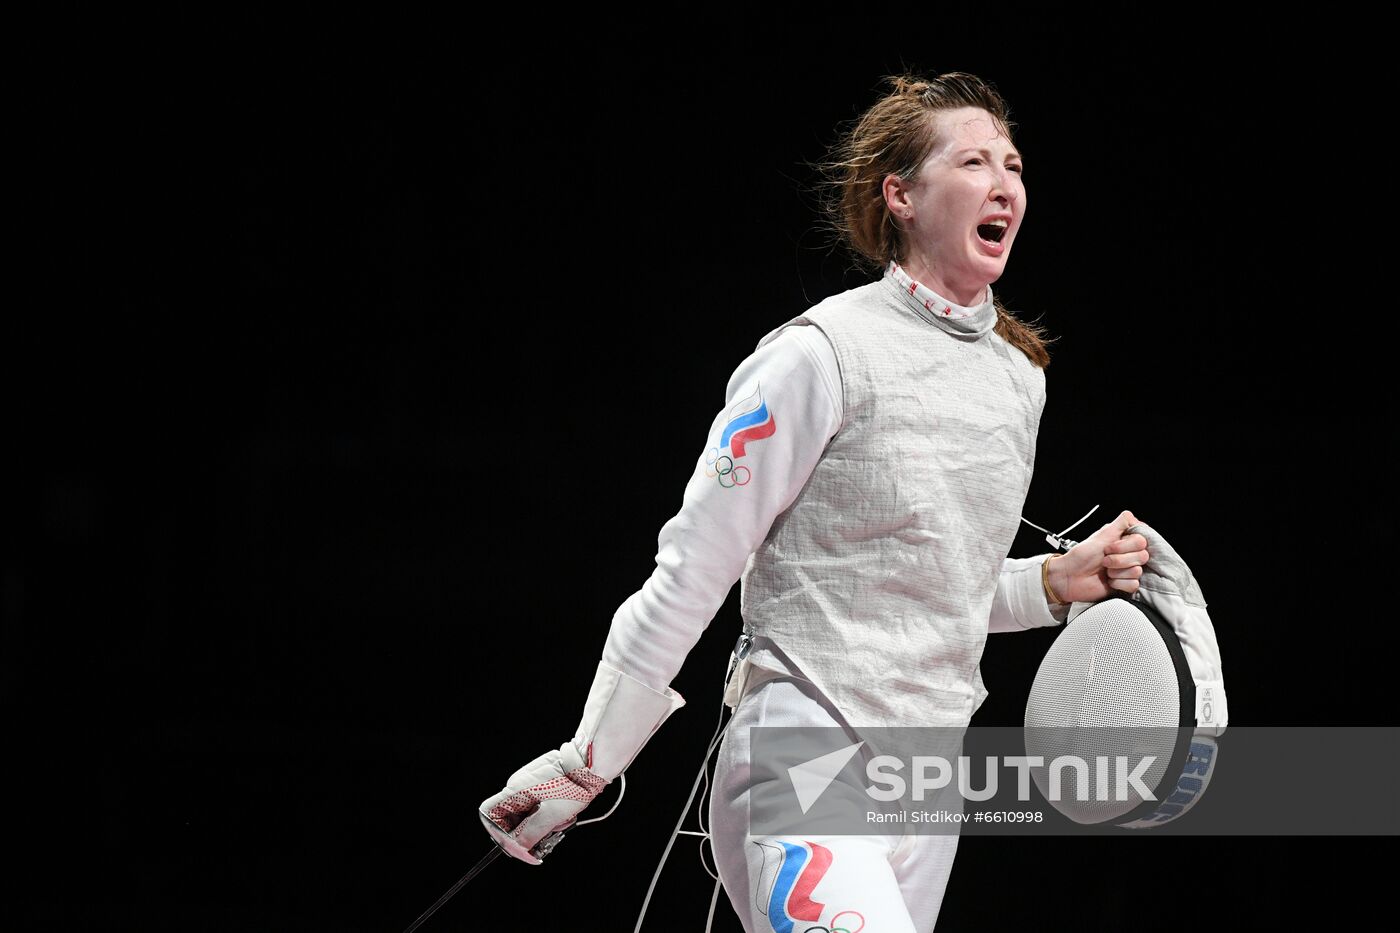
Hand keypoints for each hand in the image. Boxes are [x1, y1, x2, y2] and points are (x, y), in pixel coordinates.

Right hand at [478, 740, 607, 864]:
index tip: (518, 847)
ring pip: (527, 813)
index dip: (499, 834)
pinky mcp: (541, 781)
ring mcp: (529, 782)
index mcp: (514, 790)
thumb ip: (529, 834)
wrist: (590, 764)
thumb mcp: (550, 816)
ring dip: (542, 824)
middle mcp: (517, 784)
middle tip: (547, 837)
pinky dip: (549, 814)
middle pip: (511, 818)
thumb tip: (516, 848)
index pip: (490, 814)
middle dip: (528, 832)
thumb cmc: (572, 786)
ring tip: (562, 821)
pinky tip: (564, 813)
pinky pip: (537, 804)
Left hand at [1045, 509, 1148, 603]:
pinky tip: (1109, 581)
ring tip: (1105, 570)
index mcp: (1123, 541)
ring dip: (1117, 571)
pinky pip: (1133, 584)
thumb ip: (1120, 523)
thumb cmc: (1081, 556)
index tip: (1109, 547)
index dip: (1125, 546)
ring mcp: (1127, 570)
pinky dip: (1118, 583)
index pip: (1141, 541)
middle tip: (1104, 560)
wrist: (1070, 577)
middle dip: (1119, 559)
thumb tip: (1131, 515)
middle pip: (1143, 556)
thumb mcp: (1101, 535)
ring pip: (1138, 571)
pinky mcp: (1125, 585)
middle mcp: (1127, 555)